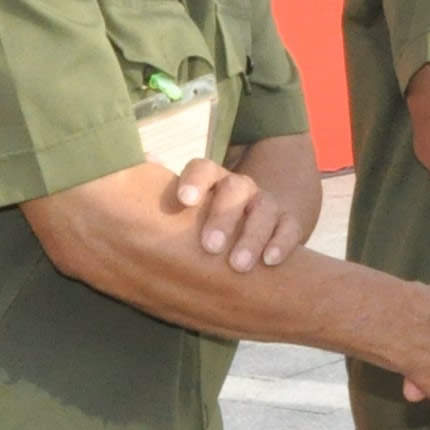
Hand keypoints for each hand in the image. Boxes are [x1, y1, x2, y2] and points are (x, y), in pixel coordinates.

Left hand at [169, 158, 300, 272]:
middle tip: (210, 247)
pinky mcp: (287, 223)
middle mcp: (239, 188)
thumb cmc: (200, 223)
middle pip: (235, 189)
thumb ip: (158, 193)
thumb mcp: (182, 211)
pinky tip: (270, 263)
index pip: (203, 168)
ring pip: (263, 209)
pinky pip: (289, 228)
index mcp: (211, 180)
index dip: (194, 182)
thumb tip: (140, 163)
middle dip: (223, 216)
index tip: (184, 201)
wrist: (246, 230)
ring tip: (238, 265)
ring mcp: (264, 204)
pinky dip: (281, 243)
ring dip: (252, 236)